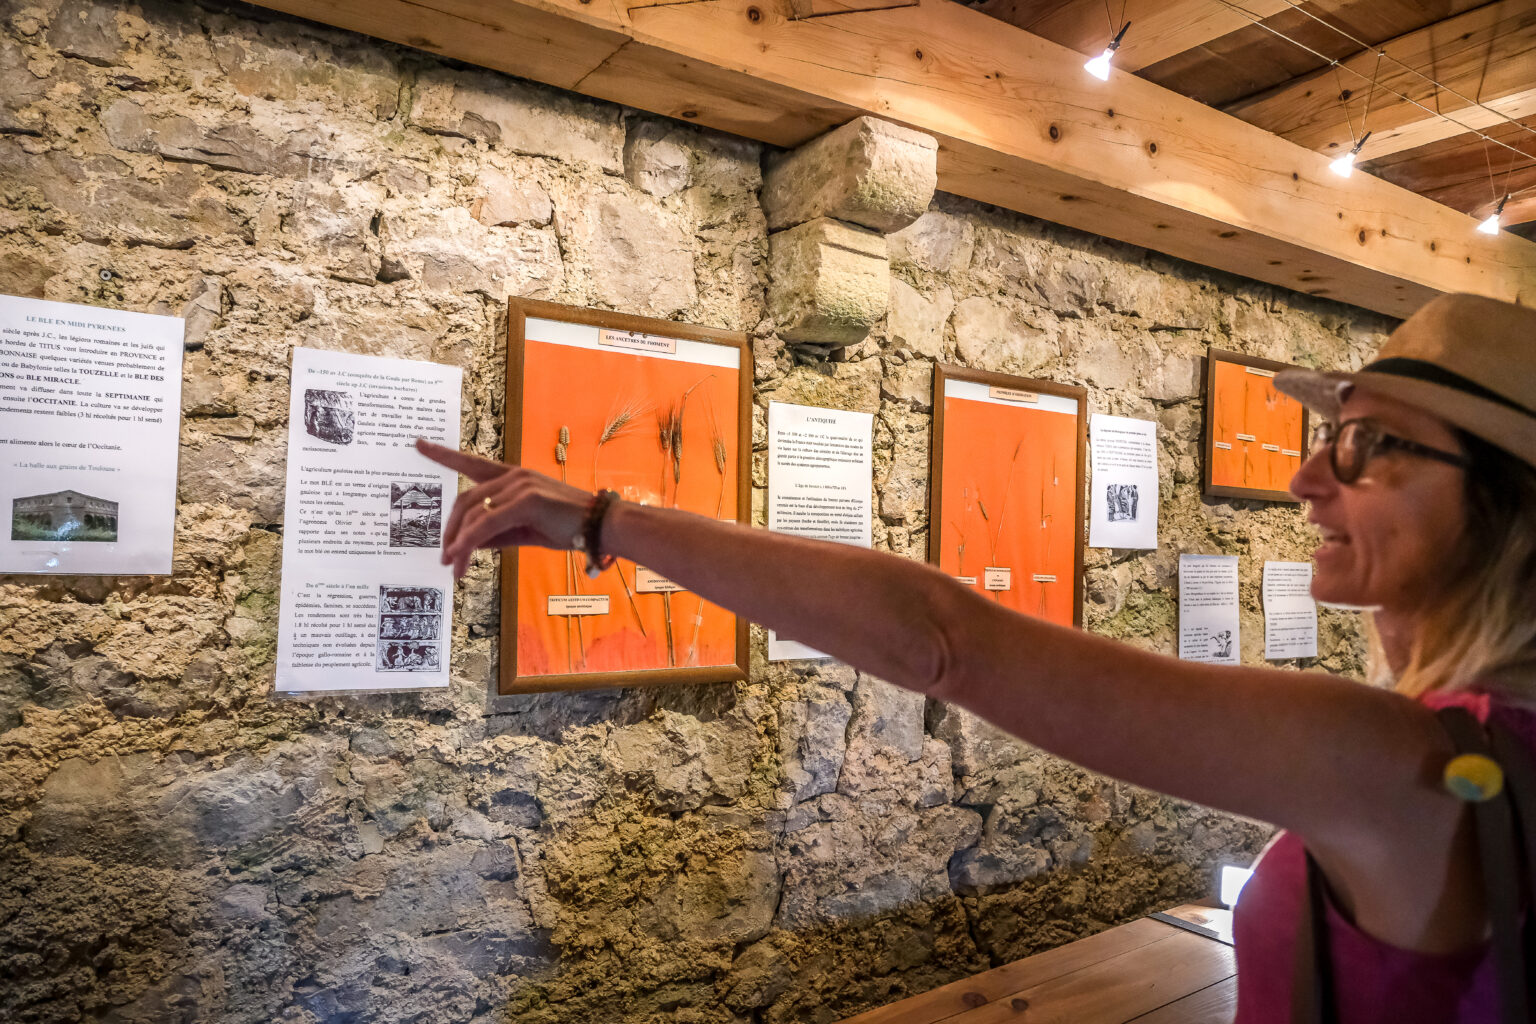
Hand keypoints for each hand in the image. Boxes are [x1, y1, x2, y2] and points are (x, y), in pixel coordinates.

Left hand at [415, 439, 591, 578]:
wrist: (603, 527)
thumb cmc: (569, 528)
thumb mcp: (526, 530)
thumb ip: (497, 532)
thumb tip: (469, 543)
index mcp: (514, 478)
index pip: (472, 464)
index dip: (444, 455)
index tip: (419, 444)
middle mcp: (514, 476)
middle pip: (466, 500)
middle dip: (451, 530)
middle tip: (445, 558)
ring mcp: (520, 486)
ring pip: (474, 514)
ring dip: (459, 543)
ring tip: (454, 567)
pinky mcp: (526, 500)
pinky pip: (486, 523)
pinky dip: (469, 541)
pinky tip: (461, 557)